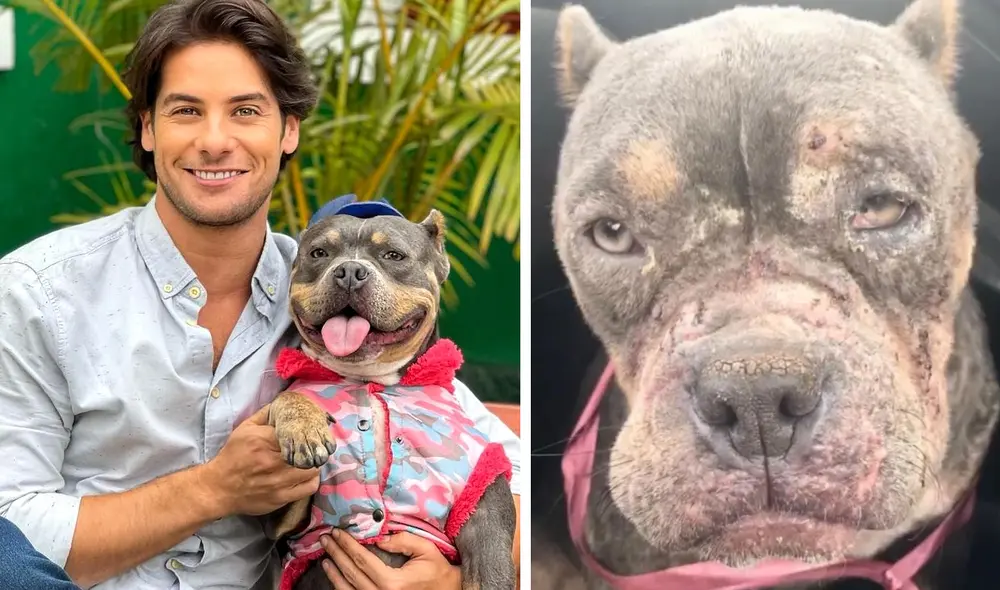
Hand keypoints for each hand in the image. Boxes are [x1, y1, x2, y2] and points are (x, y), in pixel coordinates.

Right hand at [202, 404, 320, 515]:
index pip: (297, 432)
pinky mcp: (281, 498)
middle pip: (309, 451)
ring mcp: (279, 482)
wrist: (219, 488)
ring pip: (313, 469)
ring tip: (310, 460)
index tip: (310, 431)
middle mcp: (273, 461)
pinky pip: (309, 487)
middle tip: (313, 446)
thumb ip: (266, 415)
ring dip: (314, 463)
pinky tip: (307, 475)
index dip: (307, 431)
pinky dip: (312, 480)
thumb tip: (284, 404)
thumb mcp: (244, 429)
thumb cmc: (232, 456)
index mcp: (263, 441)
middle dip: (313, 447)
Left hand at [319, 530, 460, 589]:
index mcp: (392, 582)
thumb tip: (379, 538)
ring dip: (334, 572)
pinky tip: (335, 576)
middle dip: (336, 554)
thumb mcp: (425, 550)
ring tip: (325, 557)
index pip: (362, 560)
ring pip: (348, 588)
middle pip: (351, 573)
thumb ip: (403, 541)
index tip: (337, 532)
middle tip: (325, 539)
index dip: (347, 545)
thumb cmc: (436, 570)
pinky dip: (342, 586)